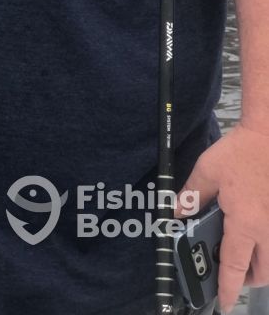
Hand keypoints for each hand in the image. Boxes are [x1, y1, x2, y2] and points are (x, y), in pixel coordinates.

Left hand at [176, 123, 268, 312]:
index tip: (225, 303)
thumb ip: (190, 196)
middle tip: (230, 270)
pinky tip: (254, 231)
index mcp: (245, 223)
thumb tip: (174, 214)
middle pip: (262, 272)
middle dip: (247, 278)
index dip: (229, 288)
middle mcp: (266, 230)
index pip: (235, 266)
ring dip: (259, 264)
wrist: (266, 135)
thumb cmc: (239, 152)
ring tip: (241, 251)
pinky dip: (266, 246)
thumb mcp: (207, 172)